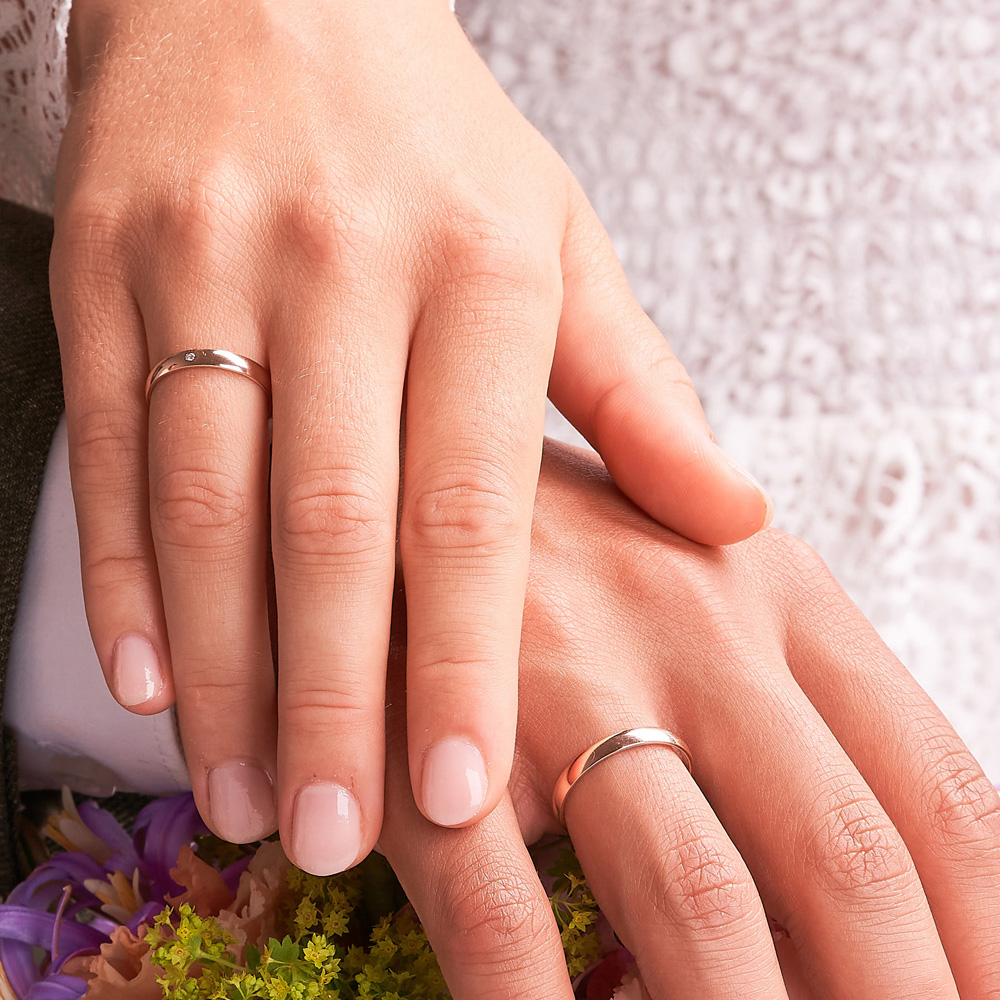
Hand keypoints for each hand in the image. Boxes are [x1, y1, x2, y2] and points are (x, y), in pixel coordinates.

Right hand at [50, 0, 770, 868]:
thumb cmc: (432, 141)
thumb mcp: (558, 239)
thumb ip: (638, 390)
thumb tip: (731, 518)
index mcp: (475, 268)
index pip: (470, 506)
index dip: (463, 661)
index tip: (460, 793)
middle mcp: (334, 267)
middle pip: (327, 527)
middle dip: (328, 703)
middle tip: (333, 837)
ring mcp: (202, 263)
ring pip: (202, 504)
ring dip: (221, 670)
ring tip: (244, 793)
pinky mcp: (100, 267)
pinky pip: (101, 444)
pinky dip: (122, 576)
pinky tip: (147, 681)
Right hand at [377, 440, 999, 998]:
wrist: (391, 451)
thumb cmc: (556, 528)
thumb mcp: (695, 552)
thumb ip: (798, 663)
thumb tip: (906, 824)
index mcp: (773, 588)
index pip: (937, 788)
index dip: (994, 935)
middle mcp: (690, 628)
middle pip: (845, 860)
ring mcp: (563, 678)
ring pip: (699, 905)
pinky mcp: (437, 734)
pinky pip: (506, 914)